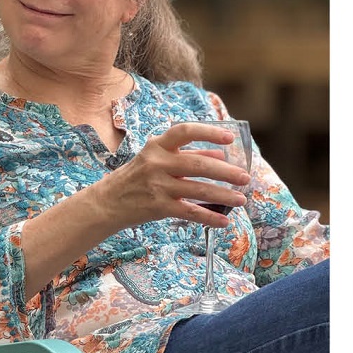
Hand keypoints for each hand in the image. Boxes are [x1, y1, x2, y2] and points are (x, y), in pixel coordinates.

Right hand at [107, 123, 249, 230]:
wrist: (107, 202)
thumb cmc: (136, 177)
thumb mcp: (157, 160)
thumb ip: (188, 155)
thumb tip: (220, 156)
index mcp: (158, 146)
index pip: (185, 132)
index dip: (209, 133)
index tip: (229, 139)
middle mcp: (157, 162)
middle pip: (197, 165)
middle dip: (226, 172)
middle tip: (245, 178)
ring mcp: (157, 185)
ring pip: (198, 189)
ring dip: (223, 195)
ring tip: (241, 199)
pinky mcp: (158, 206)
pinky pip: (190, 211)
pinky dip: (209, 217)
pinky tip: (224, 221)